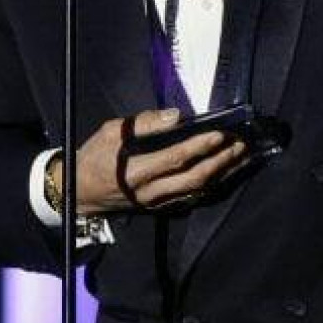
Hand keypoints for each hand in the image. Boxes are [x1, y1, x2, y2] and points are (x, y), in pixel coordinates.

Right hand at [53, 108, 247, 213]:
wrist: (79, 192)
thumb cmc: (95, 156)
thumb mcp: (112, 131)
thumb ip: (144, 123)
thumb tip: (176, 116)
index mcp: (137, 170)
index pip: (176, 158)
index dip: (200, 146)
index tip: (221, 133)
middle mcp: (151, 190)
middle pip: (194, 178)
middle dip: (221, 161)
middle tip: (241, 144)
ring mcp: (157, 202)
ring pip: (197, 190)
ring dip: (223, 173)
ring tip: (242, 156)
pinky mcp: (160, 207)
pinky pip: (191, 197)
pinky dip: (212, 185)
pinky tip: (227, 173)